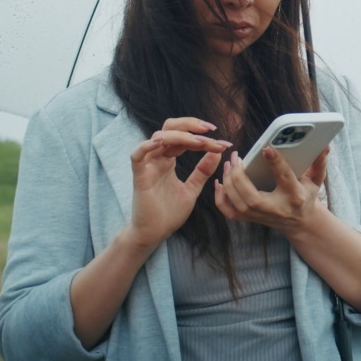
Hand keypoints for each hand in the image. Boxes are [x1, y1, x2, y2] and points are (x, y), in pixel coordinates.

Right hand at [124, 118, 230, 250]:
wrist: (155, 234)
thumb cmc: (169, 213)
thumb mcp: (192, 189)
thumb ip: (202, 171)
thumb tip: (217, 153)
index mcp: (169, 160)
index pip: (185, 139)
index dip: (203, 137)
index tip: (223, 144)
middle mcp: (158, 159)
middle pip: (170, 129)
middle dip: (190, 125)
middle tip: (211, 130)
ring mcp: (148, 166)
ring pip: (158, 138)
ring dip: (180, 136)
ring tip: (199, 141)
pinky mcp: (139, 177)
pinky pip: (137, 156)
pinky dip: (146, 146)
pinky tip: (161, 142)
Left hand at [214, 146, 329, 232]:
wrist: (299, 222)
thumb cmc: (305, 196)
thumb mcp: (316, 180)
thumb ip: (319, 163)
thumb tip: (324, 145)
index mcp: (294, 196)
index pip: (284, 178)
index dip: (276, 162)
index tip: (267, 148)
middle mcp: (275, 209)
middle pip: (251, 196)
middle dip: (239, 175)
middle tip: (236, 156)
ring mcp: (260, 216)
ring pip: (237, 203)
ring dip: (228, 182)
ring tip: (229, 164)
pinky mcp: (249, 219)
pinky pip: (229, 212)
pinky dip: (220, 198)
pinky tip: (219, 182)